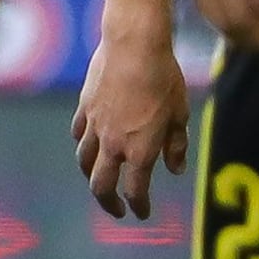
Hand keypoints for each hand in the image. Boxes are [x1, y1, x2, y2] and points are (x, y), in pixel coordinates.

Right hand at [71, 21, 192, 218]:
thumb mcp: (179, 114)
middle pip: (101, 185)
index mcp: (140, 150)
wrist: (133, 45)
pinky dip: (83, 143)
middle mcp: (113, 144)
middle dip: (108, 203)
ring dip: (92, 176)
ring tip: (99, 179)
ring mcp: (95, 126)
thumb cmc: (164, 78)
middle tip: (116, 209)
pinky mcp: (85, 107)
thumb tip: (175, 169)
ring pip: (84, 161)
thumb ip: (176, 146)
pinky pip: (79, 133)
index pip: (135, 191)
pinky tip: (89, 143)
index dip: (139, 206)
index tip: (143, 213)